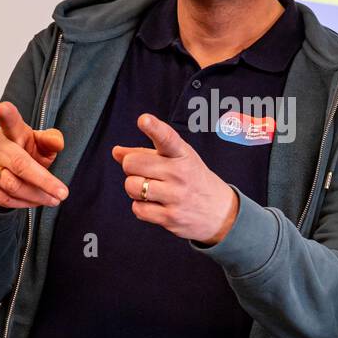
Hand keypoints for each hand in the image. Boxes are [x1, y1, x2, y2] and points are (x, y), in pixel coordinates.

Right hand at [0, 101, 67, 208]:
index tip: (4, 108)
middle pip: (19, 165)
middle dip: (44, 182)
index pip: (9, 121)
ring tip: (53, 199)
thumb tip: (57, 141)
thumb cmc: (25, 152)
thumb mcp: (41, 144)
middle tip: (62, 194)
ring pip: (12, 187)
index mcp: (11, 130)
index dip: (7, 115)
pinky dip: (23, 204)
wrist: (4, 170)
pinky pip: (3, 200)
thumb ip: (50, 141)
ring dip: (36, 196)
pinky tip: (35, 201)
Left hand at [112, 114, 238, 244]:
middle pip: (132, 164)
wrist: (221, 212)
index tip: (144, 119)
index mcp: (182, 154)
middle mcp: (179, 173)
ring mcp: (175, 196)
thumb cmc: (193, 180)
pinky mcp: (170, 217)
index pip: (167, 138)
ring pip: (131, 186)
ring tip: (150, 189)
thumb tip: (116, 152)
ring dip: (134, 188)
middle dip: (131, 168)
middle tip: (145, 172)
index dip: (154, 128)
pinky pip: (137, 209)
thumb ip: (145, 154)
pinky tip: (155, 204)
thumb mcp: (177, 160)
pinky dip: (141, 207)